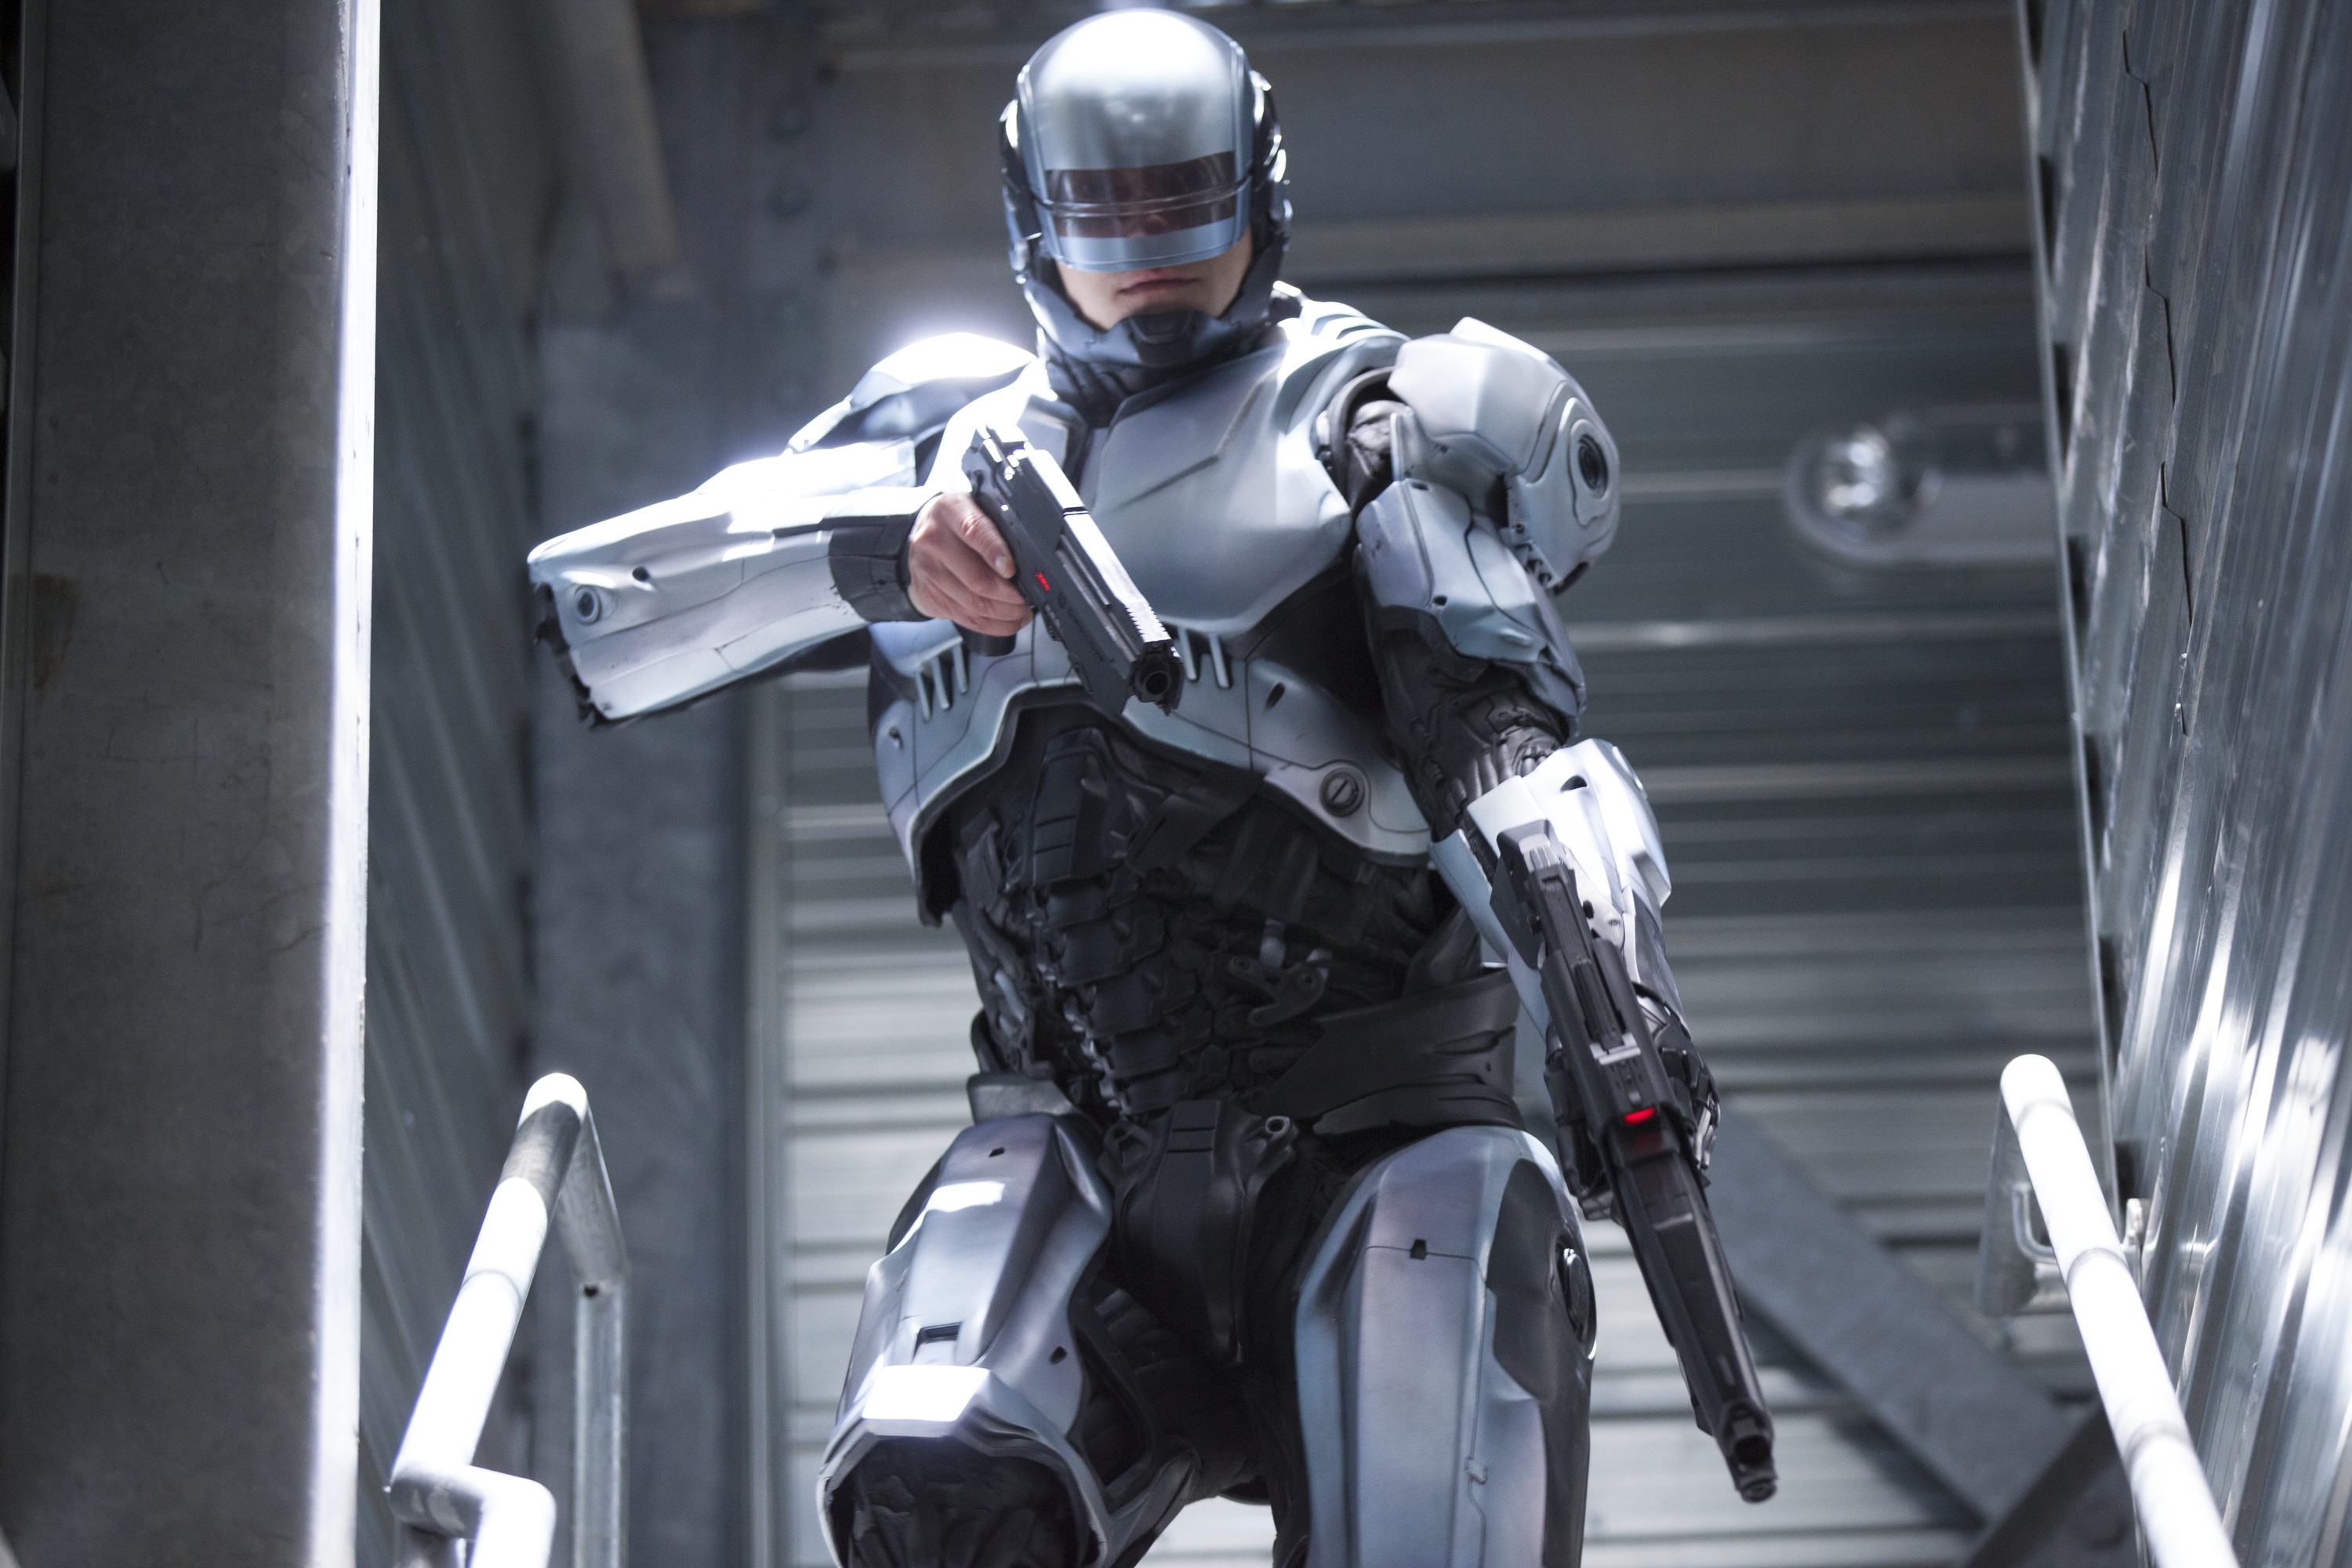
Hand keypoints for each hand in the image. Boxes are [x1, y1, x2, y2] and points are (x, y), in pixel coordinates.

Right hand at [908, 492, 1031, 636]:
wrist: (915, 535)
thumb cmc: (954, 522)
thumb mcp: (974, 506)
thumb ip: (997, 523)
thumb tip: (1030, 552)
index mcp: (950, 511)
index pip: (974, 531)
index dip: (996, 552)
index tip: (1012, 569)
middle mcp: (934, 541)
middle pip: (976, 578)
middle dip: (1010, 595)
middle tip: (1028, 598)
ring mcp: (928, 571)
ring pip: (973, 604)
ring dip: (1005, 613)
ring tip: (1022, 611)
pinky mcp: (928, 596)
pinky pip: (965, 618)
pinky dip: (993, 625)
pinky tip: (1008, 621)